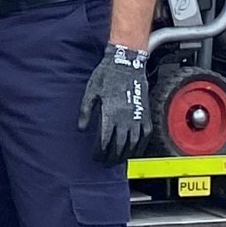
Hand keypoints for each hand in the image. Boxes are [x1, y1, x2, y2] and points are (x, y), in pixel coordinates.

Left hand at [80, 45, 152, 163]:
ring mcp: (137, 117)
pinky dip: (141, 146)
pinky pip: (145, 135)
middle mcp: (125, 119)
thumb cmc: (107, 75)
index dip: (100, 152)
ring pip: (132, 144)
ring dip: (125, 155)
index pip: (105, 142)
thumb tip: (80, 129)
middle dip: (111, 158)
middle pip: (118, 146)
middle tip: (105, 163)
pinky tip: (135, 150)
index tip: (95, 157)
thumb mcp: (90, 91)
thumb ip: (85, 111)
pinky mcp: (145, 114)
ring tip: (118, 161)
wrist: (126, 63)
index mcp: (110, 114)